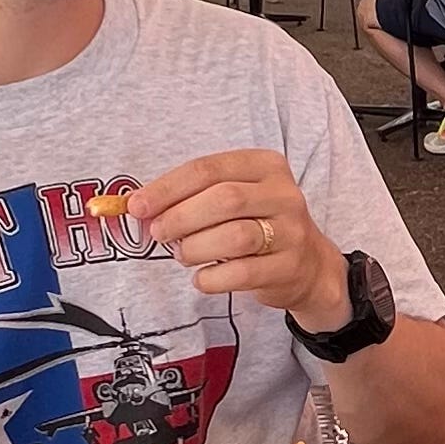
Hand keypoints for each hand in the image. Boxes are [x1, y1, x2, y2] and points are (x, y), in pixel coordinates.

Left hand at [127, 151, 349, 326]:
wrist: (307, 265)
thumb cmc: (257, 225)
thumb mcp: (233, 198)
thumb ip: (192, 197)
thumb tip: (140, 208)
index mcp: (265, 166)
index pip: (208, 169)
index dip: (167, 188)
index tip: (137, 206)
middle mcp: (283, 194)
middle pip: (224, 199)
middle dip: (181, 217)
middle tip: (158, 233)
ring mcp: (291, 231)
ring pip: (235, 237)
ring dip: (196, 248)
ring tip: (183, 254)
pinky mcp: (289, 267)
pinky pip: (242, 273)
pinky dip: (211, 278)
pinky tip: (202, 277)